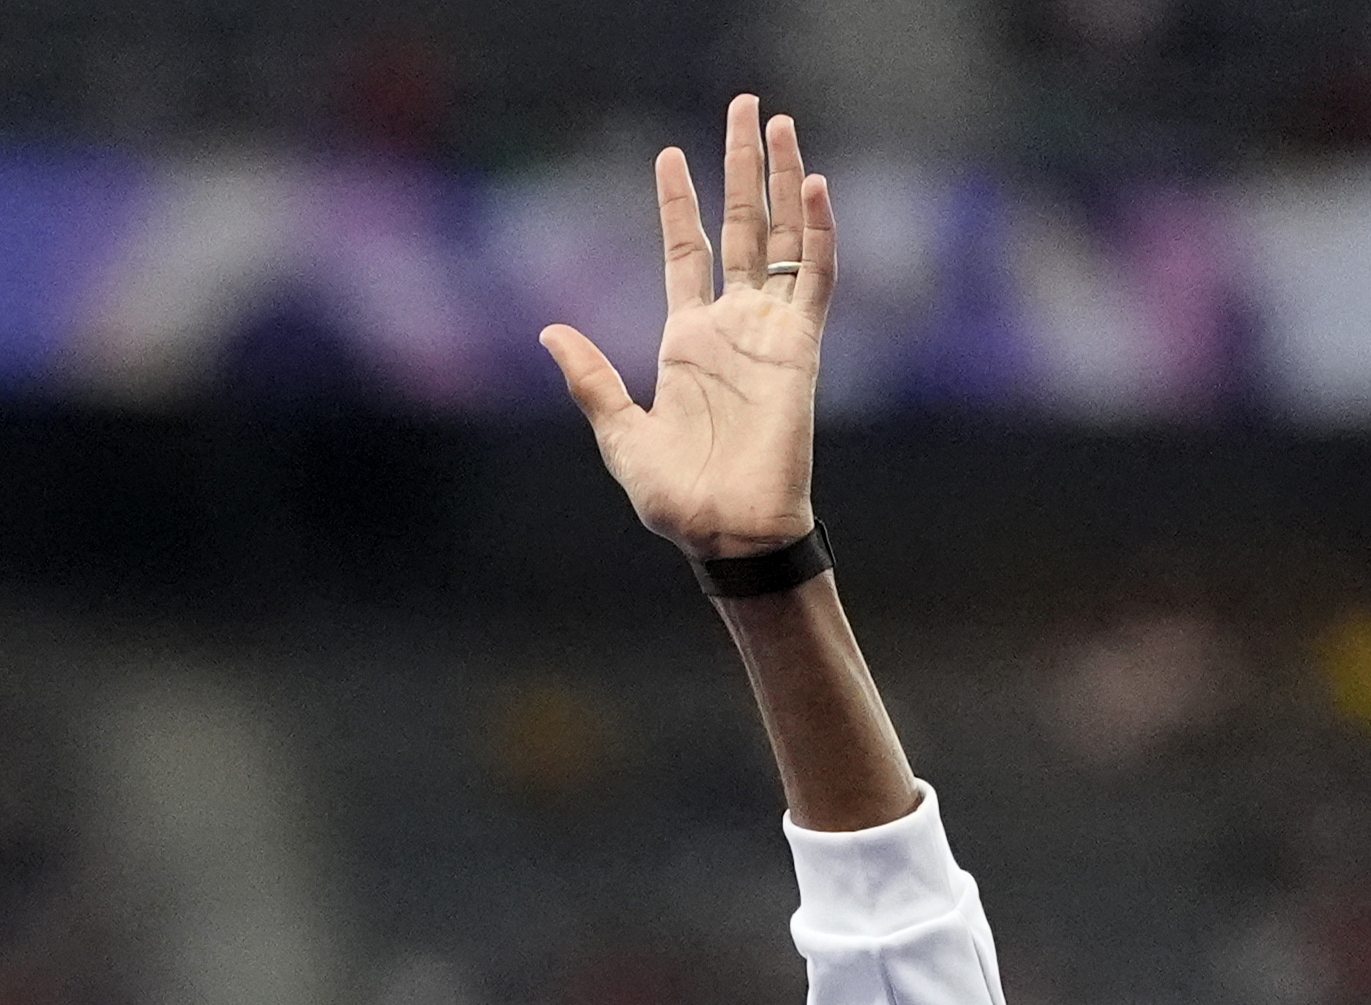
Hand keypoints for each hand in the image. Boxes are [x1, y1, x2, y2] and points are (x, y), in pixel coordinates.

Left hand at [539, 96, 835, 560]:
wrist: (726, 531)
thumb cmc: (676, 498)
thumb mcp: (620, 434)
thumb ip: (592, 381)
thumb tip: (551, 332)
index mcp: (685, 341)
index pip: (685, 251)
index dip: (678, 203)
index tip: (669, 155)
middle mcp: (731, 325)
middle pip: (741, 226)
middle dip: (741, 166)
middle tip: (746, 106)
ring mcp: (770, 331)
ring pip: (782, 236)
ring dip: (782, 179)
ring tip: (780, 123)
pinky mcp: (802, 348)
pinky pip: (816, 278)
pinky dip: (818, 232)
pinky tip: (813, 185)